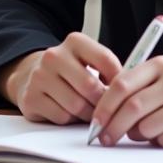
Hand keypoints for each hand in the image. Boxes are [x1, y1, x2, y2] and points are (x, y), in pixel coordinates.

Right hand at [0, 34, 121, 123]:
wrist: (34, 75)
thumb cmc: (72, 72)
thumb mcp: (89, 61)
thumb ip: (109, 70)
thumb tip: (130, 91)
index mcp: (74, 41)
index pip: (106, 60)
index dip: (119, 81)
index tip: (122, 92)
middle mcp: (54, 55)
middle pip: (91, 87)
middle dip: (102, 103)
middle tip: (106, 109)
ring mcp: (40, 76)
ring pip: (76, 105)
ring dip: (87, 115)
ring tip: (88, 111)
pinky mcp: (31, 97)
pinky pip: (61, 117)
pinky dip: (69, 120)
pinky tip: (68, 112)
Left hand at [89, 59, 162, 146]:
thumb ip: (141, 85)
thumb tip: (108, 111)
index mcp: (161, 65)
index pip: (121, 85)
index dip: (104, 106)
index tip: (95, 123)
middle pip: (131, 108)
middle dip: (113, 127)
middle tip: (105, 139)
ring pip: (148, 127)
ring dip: (139, 136)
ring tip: (145, 133)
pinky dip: (161, 142)